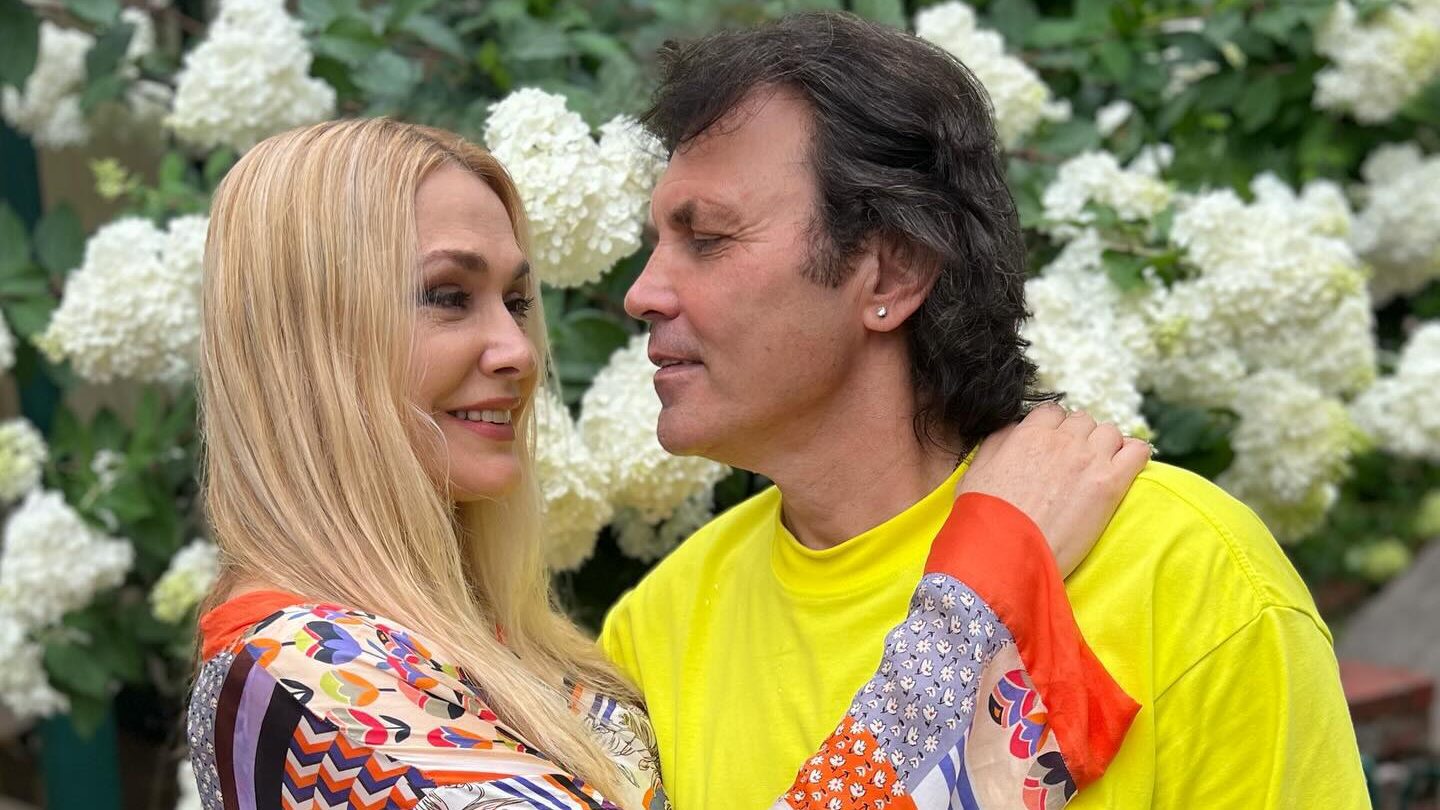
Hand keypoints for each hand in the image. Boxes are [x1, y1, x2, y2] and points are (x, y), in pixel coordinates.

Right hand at [956, 403, 1149, 576]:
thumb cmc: (987, 517)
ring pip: (1110, 432)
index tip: (1051, 447)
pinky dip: (1133, 455)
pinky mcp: (1110, 484)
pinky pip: (1138, 451)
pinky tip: (1122, 470)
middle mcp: (1062, 440)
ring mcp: (1089, 459)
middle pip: (1083, 421)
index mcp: (1029, 433)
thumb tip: (1015, 429)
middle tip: (1072, 464)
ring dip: (1104, 446)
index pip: (1053, 412)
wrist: (1006, 553)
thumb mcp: (978, 469)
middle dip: (1078, 438)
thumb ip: (999, 440)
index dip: (1053, 429)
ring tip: (1095, 470)